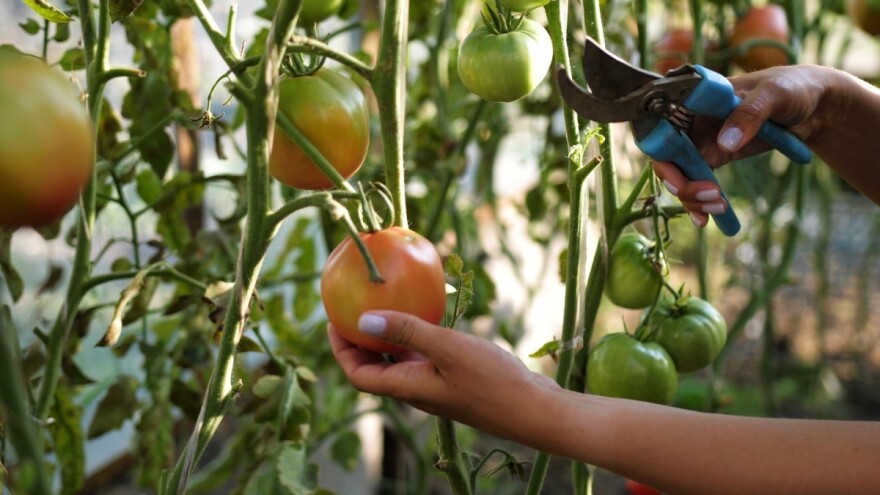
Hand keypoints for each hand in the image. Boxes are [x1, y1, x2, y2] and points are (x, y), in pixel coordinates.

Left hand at [328, 311, 559, 440]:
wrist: (535, 410)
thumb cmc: (493, 381)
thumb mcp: (448, 349)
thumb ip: (407, 332)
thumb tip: (364, 320)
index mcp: (408, 387)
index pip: (358, 374)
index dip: (341, 349)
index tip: (333, 320)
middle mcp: (416, 390)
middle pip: (375, 368)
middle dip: (359, 341)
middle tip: (354, 307)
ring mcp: (436, 386)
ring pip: (400, 362)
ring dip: (387, 338)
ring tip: (385, 306)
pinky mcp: (455, 380)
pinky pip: (424, 358)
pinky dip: (416, 338)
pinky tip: (427, 316)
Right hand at [652, 65, 832, 226]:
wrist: (814, 106)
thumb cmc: (792, 88)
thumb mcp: (775, 94)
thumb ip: (750, 113)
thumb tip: (723, 143)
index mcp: (696, 98)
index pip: (662, 126)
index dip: (662, 153)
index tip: (678, 176)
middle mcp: (692, 120)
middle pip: (667, 156)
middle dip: (681, 182)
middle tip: (709, 196)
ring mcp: (701, 140)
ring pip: (680, 175)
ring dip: (692, 197)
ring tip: (719, 208)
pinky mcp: (714, 156)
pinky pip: (697, 182)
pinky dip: (699, 203)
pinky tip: (707, 220)